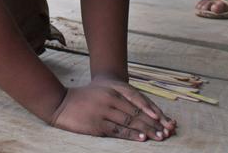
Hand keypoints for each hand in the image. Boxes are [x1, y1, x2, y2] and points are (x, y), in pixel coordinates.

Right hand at [50, 77, 175, 140]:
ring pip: (130, 122)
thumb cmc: (85, 97)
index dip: (152, 110)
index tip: (164, 119)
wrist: (61, 102)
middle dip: (153, 123)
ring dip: (146, 130)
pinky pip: (118, 131)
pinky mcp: (97, 124)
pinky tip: (141, 138)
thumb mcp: (104, 91)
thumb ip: (121, 98)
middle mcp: (110, 98)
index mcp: (113, 89)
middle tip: (166, 132)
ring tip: (158, 137)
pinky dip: (131, 135)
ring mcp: (104, 111)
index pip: (138, 100)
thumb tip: (142, 111)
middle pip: (137, 112)